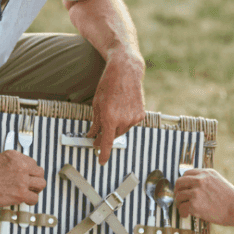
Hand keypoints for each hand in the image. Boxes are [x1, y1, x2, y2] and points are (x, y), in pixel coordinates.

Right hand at [0, 150, 45, 205]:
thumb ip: (11, 163)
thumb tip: (16, 169)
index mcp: (16, 156)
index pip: (32, 163)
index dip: (30, 171)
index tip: (26, 176)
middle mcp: (22, 166)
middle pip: (40, 172)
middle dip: (36, 179)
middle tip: (30, 184)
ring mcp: (22, 180)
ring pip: (41, 184)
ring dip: (36, 189)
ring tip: (29, 192)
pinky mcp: (20, 193)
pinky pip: (35, 198)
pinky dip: (31, 201)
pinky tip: (25, 200)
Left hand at [86, 50, 144, 164]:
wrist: (126, 72)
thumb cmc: (108, 85)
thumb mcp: (96, 103)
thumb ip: (95, 122)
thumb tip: (93, 135)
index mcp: (109, 118)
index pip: (106, 143)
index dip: (103, 154)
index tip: (101, 161)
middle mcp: (123, 120)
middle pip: (113, 137)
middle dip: (106, 137)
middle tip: (98, 136)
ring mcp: (133, 118)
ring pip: (122, 130)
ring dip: (116, 127)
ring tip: (112, 113)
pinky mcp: (140, 115)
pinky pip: (130, 124)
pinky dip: (125, 121)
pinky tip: (122, 109)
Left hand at [174, 168, 233, 225]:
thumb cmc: (231, 199)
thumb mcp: (219, 181)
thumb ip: (206, 181)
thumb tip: (194, 187)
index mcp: (206, 173)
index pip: (187, 173)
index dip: (183, 182)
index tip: (183, 188)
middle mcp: (200, 180)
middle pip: (179, 182)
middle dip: (177, 191)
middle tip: (179, 198)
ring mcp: (196, 192)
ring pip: (179, 196)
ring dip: (179, 203)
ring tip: (184, 208)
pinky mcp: (194, 204)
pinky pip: (182, 207)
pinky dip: (182, 212)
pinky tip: (186, 215)